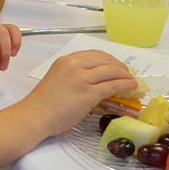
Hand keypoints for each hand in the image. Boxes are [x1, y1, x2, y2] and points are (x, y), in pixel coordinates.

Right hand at [22, 50, 136, 135]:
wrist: (36, 115)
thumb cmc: (44, 102)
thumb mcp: (58, 78)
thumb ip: (74, 75)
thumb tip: (94, 80)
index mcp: (66, 61)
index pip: (93, 54)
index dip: (108, 59)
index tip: (115, 66)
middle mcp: (74, 65)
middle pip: (105, 59)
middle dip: (119, 65)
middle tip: (126, 73)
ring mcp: (82, 79)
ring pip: (111, 71)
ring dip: (125, 75)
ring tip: (131, 80)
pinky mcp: (89, 93)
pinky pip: (113, 85)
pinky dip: (125, 84)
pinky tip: (131, 87)